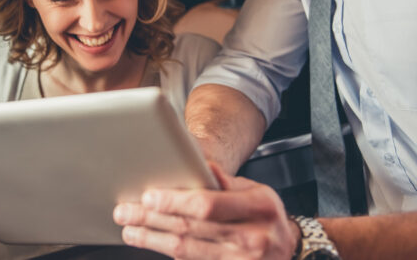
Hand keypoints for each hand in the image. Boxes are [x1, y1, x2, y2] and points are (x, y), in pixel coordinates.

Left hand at [113, 164, 299, 259]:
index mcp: (258, 209)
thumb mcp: (257, 190)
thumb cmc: (268, 216)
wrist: (291, 251)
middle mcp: (250, 238)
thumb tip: (200, 165)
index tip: (149, 197)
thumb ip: (227, 181)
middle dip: (151, 220)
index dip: (174, 202)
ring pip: (186, 251)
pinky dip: (170, 253)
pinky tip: (152, 243)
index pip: (207, 205)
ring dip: (152, 239)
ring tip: (130, 230)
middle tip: (125, 212)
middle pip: (190, 229)